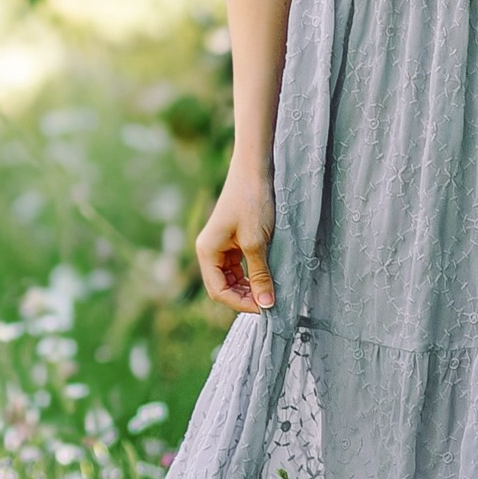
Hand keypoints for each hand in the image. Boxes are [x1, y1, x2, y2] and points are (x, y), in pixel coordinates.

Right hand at [197, 164, 275, 311]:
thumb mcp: (257, 243)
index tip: (264, 308)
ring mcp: (221, 246)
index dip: (240, 303)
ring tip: (270, 292)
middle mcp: (210, 251)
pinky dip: (252, 274)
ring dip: (249, 287)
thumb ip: (260, 274)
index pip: (219, 290)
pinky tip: (267, 278)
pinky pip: (239, 266)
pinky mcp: (233, 240)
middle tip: (270, 303)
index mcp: (207, 252)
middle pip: (223, 286)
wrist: (254, 171)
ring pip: (232, 278)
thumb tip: (266, 304)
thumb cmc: (252, 203)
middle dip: (245, 297)